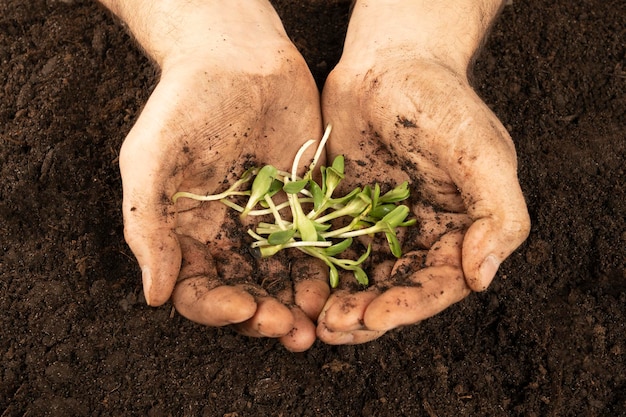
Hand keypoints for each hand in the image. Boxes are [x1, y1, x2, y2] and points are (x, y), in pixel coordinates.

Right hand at [103, 0, 328, 350]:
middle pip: (248, 296)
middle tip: (291, 330)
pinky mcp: (309, 207)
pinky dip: (332, 271)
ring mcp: (273, 225)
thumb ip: (147, 225)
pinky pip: (321, 246)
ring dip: (304, 307)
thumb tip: (154, 295)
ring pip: (288, 280)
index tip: (244, 311)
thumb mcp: (150, 160)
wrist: (238, 59)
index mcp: (188, 236)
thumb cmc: (184, 105)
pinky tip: (344, 286)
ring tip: (323, 324)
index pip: (200, 292)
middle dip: (267, 318)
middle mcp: (231, 239)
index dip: (219, 310)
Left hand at [316, 0, 529, 343]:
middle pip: (396, 291)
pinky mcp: (344, 215)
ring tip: (317, 320)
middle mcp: (421, 236)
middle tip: (335, 327)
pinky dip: (318, 274)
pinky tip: (299, 288)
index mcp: (460, 230)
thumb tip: (482, 278)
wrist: (388, 63)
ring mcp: (380, 228)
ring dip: (340, 304)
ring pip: (361, 280)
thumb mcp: (482, 153)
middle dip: (368, 315)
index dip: (408, 307)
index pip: (438, 284)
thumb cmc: (442, 102)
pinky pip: (330, 252)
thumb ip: (498, 215)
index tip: (374, 317)